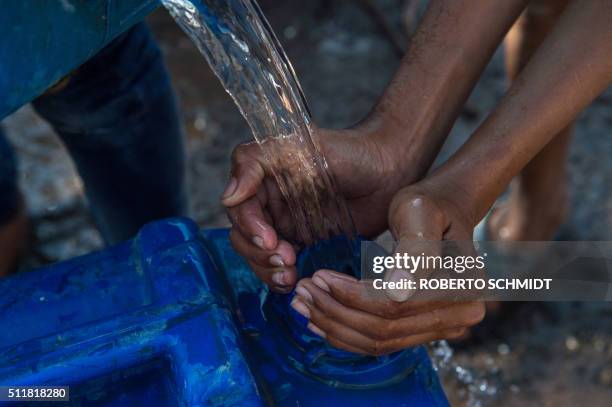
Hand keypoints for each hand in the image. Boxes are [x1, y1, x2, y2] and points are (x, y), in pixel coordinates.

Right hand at [222, 122, 407, 292]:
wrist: (391, 169)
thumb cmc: (349, 151)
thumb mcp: (298, 146)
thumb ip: (256, 164)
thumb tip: (227, 198)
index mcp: (263, 183)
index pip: (240, 212)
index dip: (249, 230)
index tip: (271, 240)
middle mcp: (272, 207)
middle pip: (245, 240)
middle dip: (259, 256)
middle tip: (286, 261)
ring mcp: (289, 228)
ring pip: (262, 259)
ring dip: (269, 272)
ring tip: (291, 276)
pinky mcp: (309, 247)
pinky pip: (287, 269)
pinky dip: (286, 279)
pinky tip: (298, 280)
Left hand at [291, 185, 484, 354]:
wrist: (443, 213)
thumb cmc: (428, 205)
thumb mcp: (419, 212)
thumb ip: (414, 249)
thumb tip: (398, 290)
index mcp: (464, 285)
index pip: (395, 304)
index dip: (351, 295)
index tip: (318, 276)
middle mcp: (462, 313)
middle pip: (385, 328)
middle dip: (335, 312)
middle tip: (301, 291)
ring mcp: (445, 327)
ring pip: (379, 341)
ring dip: (335, 326)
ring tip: (303, 305)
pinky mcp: (425, 330)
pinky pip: (382, 343)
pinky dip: (347, 335)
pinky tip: (319, 320)